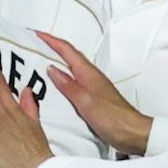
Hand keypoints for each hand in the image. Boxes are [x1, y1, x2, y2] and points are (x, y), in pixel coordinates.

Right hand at [36, 30, 151, 154]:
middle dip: (53, 47)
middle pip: (70, 56)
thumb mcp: (85, 101)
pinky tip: (57, 84)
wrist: (132, 132)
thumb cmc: (112, 118)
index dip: (51, 41)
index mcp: (88, 74)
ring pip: (72, 67)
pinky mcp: (93, 97)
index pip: (67, 51)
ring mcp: (93, 86)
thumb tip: (52, 69)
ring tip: (41, 60)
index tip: (36, 34)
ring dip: (57, 61)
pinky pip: (74, 81)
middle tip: (35, 44)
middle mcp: (91, 76)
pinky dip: (63, 77)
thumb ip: (68, 85)